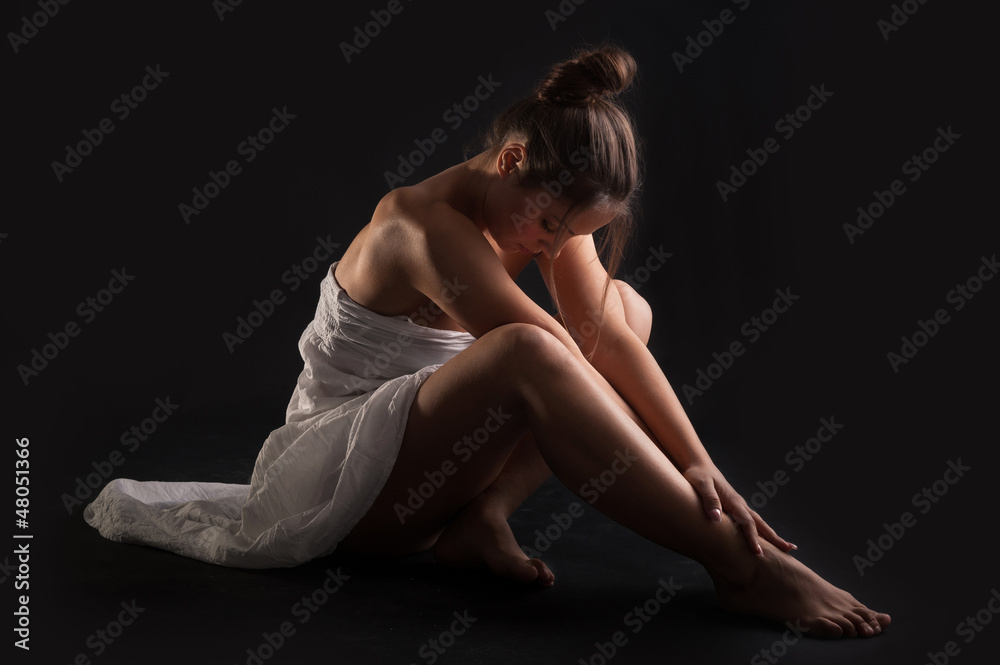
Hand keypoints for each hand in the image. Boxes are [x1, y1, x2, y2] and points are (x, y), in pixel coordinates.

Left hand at [682, 462, 796, 555]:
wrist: (699, 465)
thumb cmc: (698, 475)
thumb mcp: (701, 485)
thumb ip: (709, 500)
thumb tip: (716, 519)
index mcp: (733, 501)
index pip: (746, 522)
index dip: (752, 537)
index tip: (758, 552)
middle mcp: (740, 504)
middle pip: (760, 523)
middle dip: (774, 538)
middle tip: (789, 550)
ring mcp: (739, 506)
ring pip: (758, 523)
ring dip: (771, 535)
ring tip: (785, 547)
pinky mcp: (734, 507)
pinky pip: (750, 522)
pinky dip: (760, 531)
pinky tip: (763, 539)